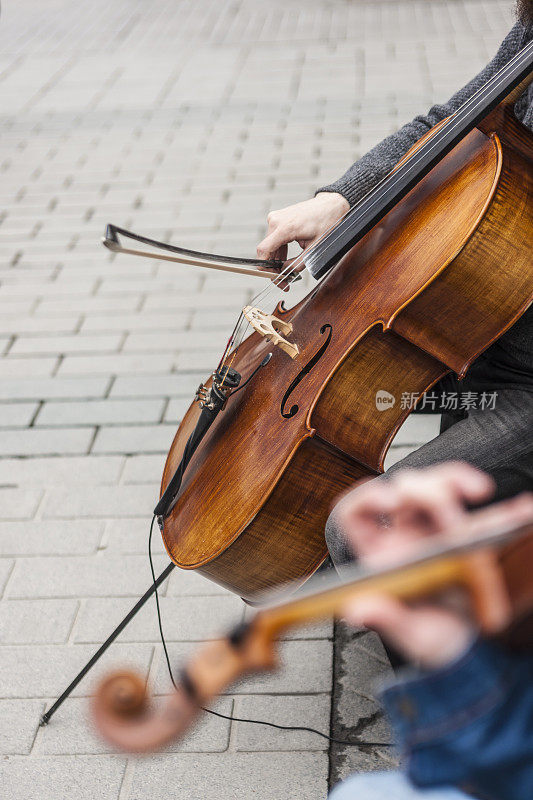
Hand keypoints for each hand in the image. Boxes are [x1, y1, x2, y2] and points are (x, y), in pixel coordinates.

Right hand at [256, 192, 348, 287]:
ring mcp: (276, 218)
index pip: (263, 251)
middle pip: (266, 251)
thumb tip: (285, 273)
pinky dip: (279, 251)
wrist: (331, 205)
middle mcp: (276, 221)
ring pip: (269, 247)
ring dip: (276, 261)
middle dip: (273, 268)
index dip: (265, 268)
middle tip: (284, 282)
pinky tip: (286, 260)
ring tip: (287, 272)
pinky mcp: (278, 219)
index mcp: (285, 227)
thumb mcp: (314, 248)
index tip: (274, 278)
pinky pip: (274, 240)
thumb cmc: (326, 222)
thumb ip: (298, 264)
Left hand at [336, 464, 532, 668]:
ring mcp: (437, 530)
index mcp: (382, 555)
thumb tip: (358, 610)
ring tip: (482, 491)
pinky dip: (506, 507)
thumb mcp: (412, 636)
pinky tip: (524, 508)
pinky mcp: (471, 534)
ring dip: (456, 480)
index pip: (356, 513)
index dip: (366, 497)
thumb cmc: (433, 639)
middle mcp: (405, 535)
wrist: (470, 648)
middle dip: (428, 493)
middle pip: (405, 490)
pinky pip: (487, 512)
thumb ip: (388, 621)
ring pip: (437, 484)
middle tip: (453, 520)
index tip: (390, 501)